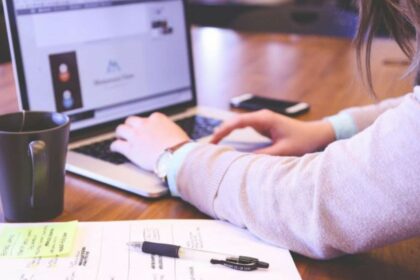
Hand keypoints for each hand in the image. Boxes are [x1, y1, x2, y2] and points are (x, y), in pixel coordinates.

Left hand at [110, 112, 189, 170]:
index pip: (147, 118)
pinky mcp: (130, 149)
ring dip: (120, 134)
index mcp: (157, 118)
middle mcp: (144, 125)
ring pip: (121, 129)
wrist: (176, 157)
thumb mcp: (177, 132)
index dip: (145, 125)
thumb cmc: (181, 147)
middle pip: (131, 121)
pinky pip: (117, 145)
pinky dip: (114, 146)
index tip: (145, 129)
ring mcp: (136, 136)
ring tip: (120, 137)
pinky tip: (114, 149)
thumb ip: (168, 130)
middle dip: (130, 126)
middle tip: (129, 131)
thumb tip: (169, 135)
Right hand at [211, 109, 335, 155]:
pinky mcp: (263, 125)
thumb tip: (244, 161)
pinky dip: (233, 134)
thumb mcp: (283, 151)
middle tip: (208, 145)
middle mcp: (261, 117)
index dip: (223, 130)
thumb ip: (264, 155)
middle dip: (220, 131)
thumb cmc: (303, 140)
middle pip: (234, 121)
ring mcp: (261, 120)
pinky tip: (226, 142)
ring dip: (225, 132)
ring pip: (237, 124)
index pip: (238, 122)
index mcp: (265, 119)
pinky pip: (243, 128)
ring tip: (213, 144)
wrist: (316, 134)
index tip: (213, 140)